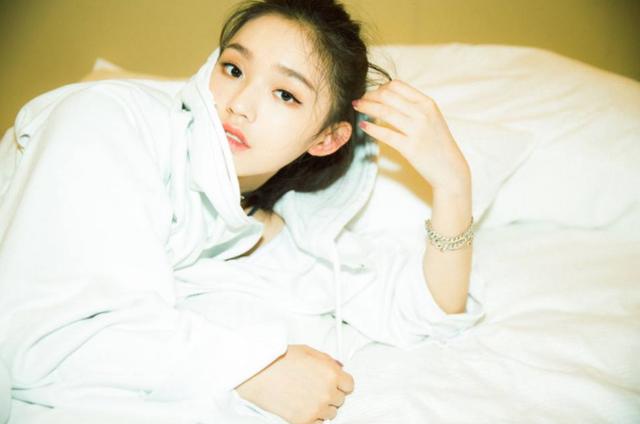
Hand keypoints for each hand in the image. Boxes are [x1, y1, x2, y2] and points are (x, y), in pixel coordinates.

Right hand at [235, 344, 353, 423]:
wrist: (258, 372)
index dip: (341, 383)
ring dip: (322, 406)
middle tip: (315, 387)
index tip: (334, 383)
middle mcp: (327, 392)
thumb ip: (328, 362)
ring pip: (330, 413)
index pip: (350, 385)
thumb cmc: (280, 359)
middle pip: (340, 400)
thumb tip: (338, 369)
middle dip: (330, 393)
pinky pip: (317, 423)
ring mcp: (316, 408)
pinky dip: (312, 416)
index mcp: (331, 374)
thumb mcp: (309, 352)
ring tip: (307, 396)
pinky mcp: (304, 420)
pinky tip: (301, 405)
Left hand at [352, 80, 470, 191]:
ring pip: (384, 112)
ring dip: (366, 107)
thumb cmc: (438, 143)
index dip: (379, 88)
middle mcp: (422, 113)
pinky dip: (371, 128)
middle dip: (369, 96)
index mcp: (427, 103)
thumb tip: (388, 97)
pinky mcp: (409, 147)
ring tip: (357, 107)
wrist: (450, 168)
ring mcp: (416, 130)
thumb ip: (413, 106)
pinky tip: (363, 125)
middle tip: (360, 100)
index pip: (397, 86)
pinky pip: (385, 134)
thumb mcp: (431, 118)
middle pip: (387, 96)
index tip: (371, 94)